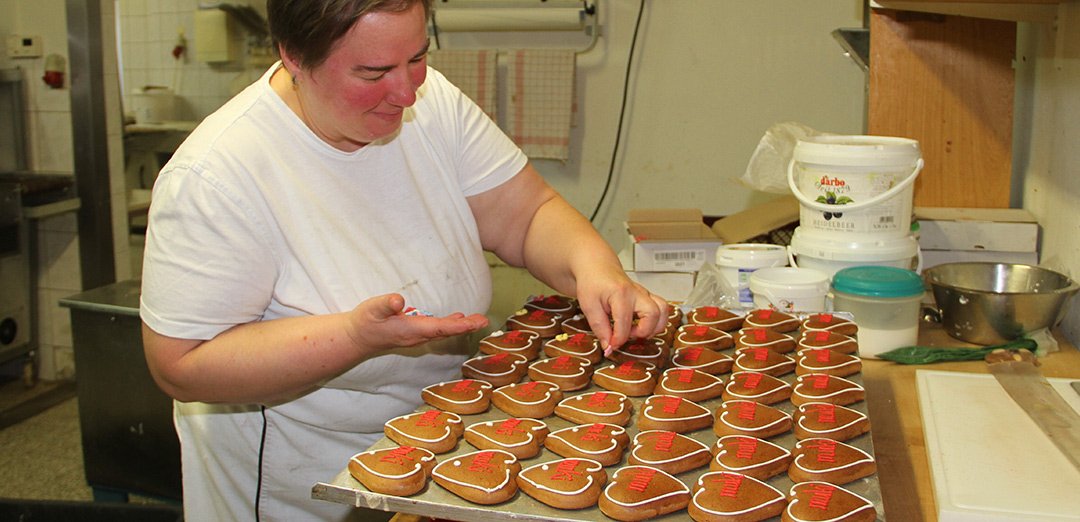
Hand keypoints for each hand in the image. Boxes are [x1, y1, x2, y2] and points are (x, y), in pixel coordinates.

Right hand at [343, 293, 488, 353]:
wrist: (357, 337)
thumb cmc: (365, 322)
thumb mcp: (371, 309)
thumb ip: (385, 304)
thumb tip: (399, 300)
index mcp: (410, 330)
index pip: (438, 329)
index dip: (457, 326)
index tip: (472, 324)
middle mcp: (417, 336)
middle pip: (446, 332)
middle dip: (466, 327)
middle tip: (484, 322)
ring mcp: (417, 336)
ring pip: (444, 332)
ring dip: (462, 326)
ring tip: (479, 321)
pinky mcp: (415, 333)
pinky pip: (438, 330)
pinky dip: (451, 325)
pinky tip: (459, 318)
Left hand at [574, 275, 667, 354]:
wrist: (598, 268)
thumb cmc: (593, 283)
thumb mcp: (589, 306)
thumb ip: (600, 328)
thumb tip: (609, 347)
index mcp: (620, 293)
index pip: (624, 322)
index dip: (618, 340)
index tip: (611, 346)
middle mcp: (636, 292)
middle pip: (653, 314)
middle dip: (642, 331)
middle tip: (627, 335)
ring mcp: (644, 294)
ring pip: (663, 310)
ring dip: (654, 327)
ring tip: (638, 332)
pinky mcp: (647, 297)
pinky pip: (661, 309)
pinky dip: (656, 321)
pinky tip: (642, 326)